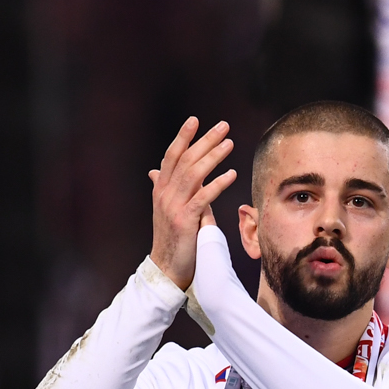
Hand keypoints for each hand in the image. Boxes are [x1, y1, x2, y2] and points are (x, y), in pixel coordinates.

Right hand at [148, 116, 236, 289]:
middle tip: (223, 126)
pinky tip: (231, 174)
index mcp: (160, 189)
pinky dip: (218, 184)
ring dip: (213, 156)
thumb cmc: (171, 238)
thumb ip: (164, 188)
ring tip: (230, 143)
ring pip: (194, 174)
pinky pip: (203, 198)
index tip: (195, 120)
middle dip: (204, 140)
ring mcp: (173, 207)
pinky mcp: (185, 221)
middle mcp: (164, 194)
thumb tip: (156, 171)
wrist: (165, 268)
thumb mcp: (164, 209)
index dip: (183, 137)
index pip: (171, 156)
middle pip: (185, 159)